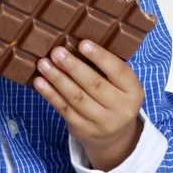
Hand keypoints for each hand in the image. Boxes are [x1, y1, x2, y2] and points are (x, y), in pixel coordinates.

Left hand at [33, 40, 144, 168]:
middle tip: (56, 52)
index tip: (83, 43)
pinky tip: (39, 82)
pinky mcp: (83, 130)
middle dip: (73, 67)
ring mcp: (102, 122)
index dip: (100, 57)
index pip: (118, 71)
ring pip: (77, 98)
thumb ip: (106, 65)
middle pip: (94, 85)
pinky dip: (50, 94)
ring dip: (57, 79)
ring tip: (43, 63)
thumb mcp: (120, 82)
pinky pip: (64, 109)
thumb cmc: (113, 94)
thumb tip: (76, 38)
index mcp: (133, 91)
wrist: (114, 135)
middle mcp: (121, 109)